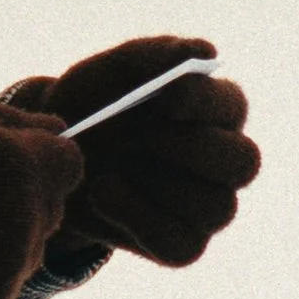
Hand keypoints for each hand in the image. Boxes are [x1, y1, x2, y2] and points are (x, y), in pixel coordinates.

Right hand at [0, 102, 83, 298]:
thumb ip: (18, 122)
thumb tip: (60, 127)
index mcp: (24, 164)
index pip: (71, 162)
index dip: (44, 160)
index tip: (13, 162)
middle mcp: (30, 214)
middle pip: (54, 203)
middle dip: (27, 197)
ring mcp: (16, 260)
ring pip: (35, 242)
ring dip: (11, 234)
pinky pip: (12, 276)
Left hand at [5, 36, 259, 266]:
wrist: (54, 153)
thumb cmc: (94, 102)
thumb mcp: (114, 70)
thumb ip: (156, 55)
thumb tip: (205, 53)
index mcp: (217, 109)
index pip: (233, 106)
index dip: (204, 102)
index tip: (165, 95)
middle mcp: (223, 159)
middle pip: (243, 164)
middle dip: (193, 149)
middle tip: (146, 136)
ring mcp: (207, 206)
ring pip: (217, 208)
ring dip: (162, 185)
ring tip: (115, 165)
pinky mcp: (182, 243)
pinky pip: (182, 246)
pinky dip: (139, 220)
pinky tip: (103, 192)